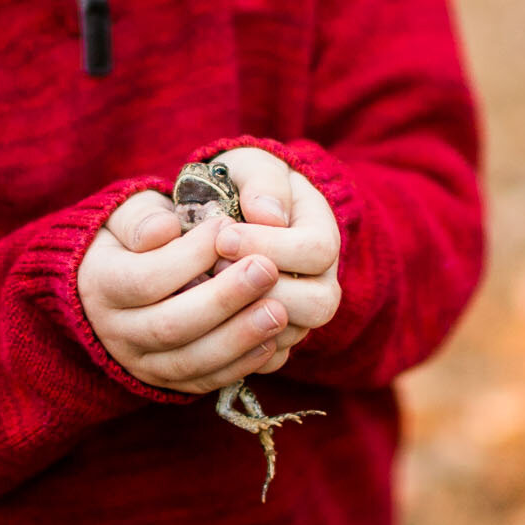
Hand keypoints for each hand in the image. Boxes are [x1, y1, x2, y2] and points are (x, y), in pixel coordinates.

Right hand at [77, 191, 292, 394]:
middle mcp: (114, 331)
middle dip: (223, 299)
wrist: (117, 283)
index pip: (144, 279)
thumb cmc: (132, 238)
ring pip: (189, 361)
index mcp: (99, 284)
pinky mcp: (166, 382)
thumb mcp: (125, 215)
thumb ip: (141, 217)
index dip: (190, 257)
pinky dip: (239, 364)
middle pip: (170, 326)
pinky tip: (271, 340)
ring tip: (278, 310)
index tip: (227, 227)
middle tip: (267, 269)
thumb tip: (163, 230)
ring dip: (238, 338)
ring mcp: (140, 362)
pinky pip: (203, 381)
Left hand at [204, 149, 341, 343]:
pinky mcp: (277, 338)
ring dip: (245, 319)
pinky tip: (201, 319)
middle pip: (319, 304)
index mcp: (322, 232)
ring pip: (291, 336)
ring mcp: (301, 314)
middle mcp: (323, 279)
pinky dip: (234, 345)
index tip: (223, 236)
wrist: (231, 212)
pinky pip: (266, 358)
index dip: (271, 247)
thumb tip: (266, 215)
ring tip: (205, 293)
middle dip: (261, 289)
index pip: (317, 250)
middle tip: (214, 269)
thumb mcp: (251, 167)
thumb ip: (261, 182)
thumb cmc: (242, 184)